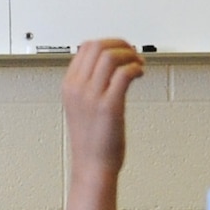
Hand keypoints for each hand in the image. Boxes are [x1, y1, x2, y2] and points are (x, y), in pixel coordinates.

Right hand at [63, 39, 145, 174]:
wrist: (92, 166)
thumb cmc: (91, 141)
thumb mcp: (81, 107)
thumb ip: (89, 86)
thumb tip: (108, 66)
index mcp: (69, 85)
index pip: (86, 47)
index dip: (108, 43)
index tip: (122, 49)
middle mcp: (78, 88)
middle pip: (98, 46)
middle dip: (121, 44)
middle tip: (133, 53)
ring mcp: (92, 96)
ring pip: (111, 56)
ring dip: (130, 55)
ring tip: (138, 64)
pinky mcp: (109, 106)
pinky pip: (124, 74)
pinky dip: (135, 68)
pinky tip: (140, 74)